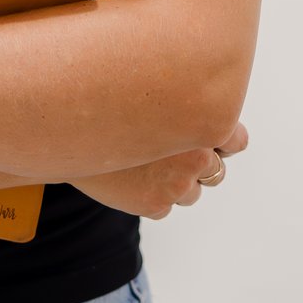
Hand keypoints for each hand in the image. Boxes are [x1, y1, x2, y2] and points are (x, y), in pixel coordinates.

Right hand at [64, 119, 246, 219]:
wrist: (65, 127)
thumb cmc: (110, 102)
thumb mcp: (156, 95)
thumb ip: (187, 110)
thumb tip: (216, 125)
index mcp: (201, 124)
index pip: (237, 140)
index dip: (222, 139)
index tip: (205, 136)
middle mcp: (195, 156)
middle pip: (217, 171)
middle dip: (198, 164)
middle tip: (169, 150)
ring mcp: (176, 185)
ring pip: (192, 192)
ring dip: (175, 182)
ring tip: (142, 162)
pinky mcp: (155, 206)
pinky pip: (164, 206)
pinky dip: (150, 196)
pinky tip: (127, 176)